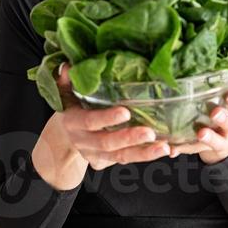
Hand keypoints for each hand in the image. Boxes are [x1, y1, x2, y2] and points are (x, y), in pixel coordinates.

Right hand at [55, 63, 169, 169]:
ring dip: (143, 153)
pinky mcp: (107, 161)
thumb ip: (67, 81)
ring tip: (163, 147)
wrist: (65, 138)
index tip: (125, 112)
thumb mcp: (66, 94)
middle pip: (107, 143)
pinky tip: (163, 150)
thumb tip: (67, 65)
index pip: (89, 122)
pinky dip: (146, 156)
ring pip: (120, 156)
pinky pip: (127, 159)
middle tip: (150, 133)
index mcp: (73, 123)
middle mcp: (83, 142)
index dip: (106, 119)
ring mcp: (95, 154)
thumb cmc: (72, 108)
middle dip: (129, 138)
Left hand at [168, 60, 227, 163]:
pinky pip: (194, 150)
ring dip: (210, 137)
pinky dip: (183, 148)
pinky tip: (173, 148)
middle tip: (215, 112)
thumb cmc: (226, 102)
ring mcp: (221, 139)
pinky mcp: (204, 149)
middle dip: (227, 119)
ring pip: (220, 141)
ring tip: (200, 132)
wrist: (223, 139)